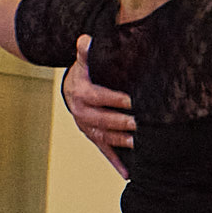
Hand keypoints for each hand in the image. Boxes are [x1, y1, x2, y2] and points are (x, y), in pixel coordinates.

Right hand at [65, 35, 133, 176]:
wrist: (71, 88)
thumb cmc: (84, 73)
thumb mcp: (84, 61)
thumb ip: (85, 52)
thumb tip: (85, 39)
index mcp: (81, 93)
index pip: (99, 97)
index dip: (115, 99)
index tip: (132, 101)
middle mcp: (81, 113)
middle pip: (103, 120)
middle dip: (122, 123)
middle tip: (140, 125)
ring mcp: (87, 128)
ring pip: (104, 137)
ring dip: (121, 141)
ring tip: (139, 144)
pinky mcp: (93, 137)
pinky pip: (104, 151)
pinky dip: (115, 163)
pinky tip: (128, 173)